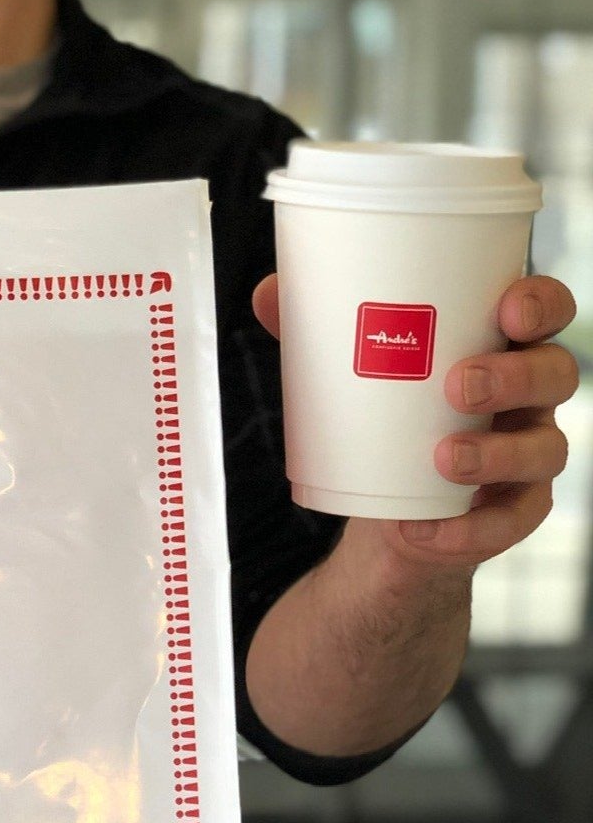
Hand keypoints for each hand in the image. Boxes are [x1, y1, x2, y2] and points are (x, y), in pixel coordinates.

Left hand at [253, 272, 580, 571]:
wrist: (385, 512)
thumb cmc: (382, 420)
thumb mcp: (348, 375)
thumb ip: (314, 330)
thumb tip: (267, 292)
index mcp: (499, 348)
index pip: (546, 312)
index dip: (541, 303)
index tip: (508, 307)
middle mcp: (527, 399)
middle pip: (555, 375)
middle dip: (515, 376)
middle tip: (458, 385)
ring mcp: (526, 457)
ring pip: (544, 450)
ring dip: (497, 453)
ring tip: (443, 457)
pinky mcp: (511, 514)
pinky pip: (509, 523)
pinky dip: (468, 530)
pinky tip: (423, 528)